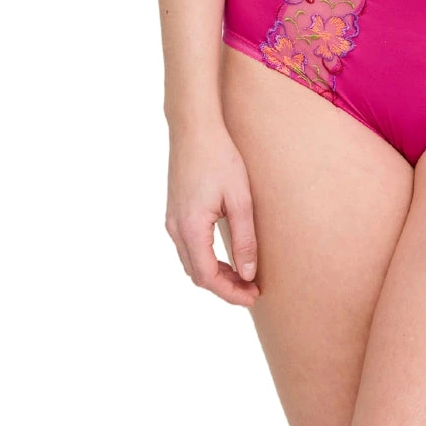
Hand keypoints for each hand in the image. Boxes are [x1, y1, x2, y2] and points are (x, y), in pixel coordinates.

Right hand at [165, 116, 259, 306]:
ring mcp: (172, 221)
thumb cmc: (220, 158)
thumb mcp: (240, 199)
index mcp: (190, 228)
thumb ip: (244, 239)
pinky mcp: (175, 213)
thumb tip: (247, 274)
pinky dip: (206, 259)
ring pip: (191, 263)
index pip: (208, 277)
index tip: (253, 296)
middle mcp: (175, 229)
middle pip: (197, 274)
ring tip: (243, 276)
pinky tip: (226, 256)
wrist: (194, 128)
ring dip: (215, 274)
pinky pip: (188, 248)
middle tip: (252, 289)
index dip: (230, 292)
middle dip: (224, 287)